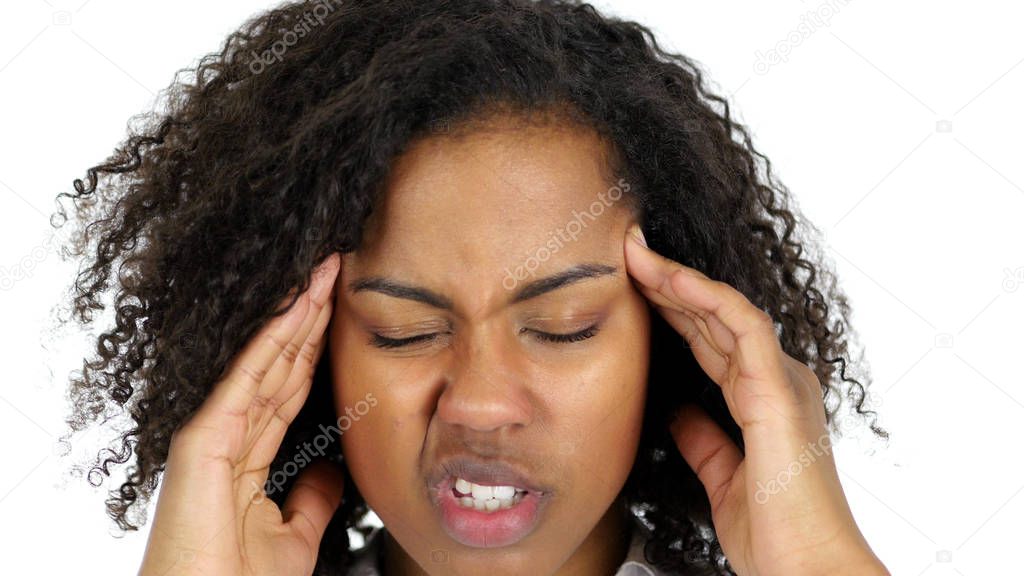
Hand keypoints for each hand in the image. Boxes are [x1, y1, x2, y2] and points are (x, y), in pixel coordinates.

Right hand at [138, 253, 343, 575]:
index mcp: (247, 457)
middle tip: (336, 269)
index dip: (316, 347)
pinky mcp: (202, 441)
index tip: (342, 308)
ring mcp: (213, 436)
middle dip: (310, 317)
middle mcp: (228, 438)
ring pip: (264, 362)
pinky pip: (246, 380)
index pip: (290, 387)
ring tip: (324, 271)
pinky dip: (271, 341)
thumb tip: (331, 469)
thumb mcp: (295, 536)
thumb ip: (311, 498)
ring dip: (296, 315)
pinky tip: (296, 306)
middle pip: (279, 365)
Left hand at [623, 225, 887, 575]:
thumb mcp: (723, 477)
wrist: (806, 567)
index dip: (670, 310)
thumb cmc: (775, 533)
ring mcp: (780, 381)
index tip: (630, 287)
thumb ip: (704, 440)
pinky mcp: (779, 389)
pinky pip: (743, 325)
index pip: (708, 340)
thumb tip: (678, 413)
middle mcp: (774, 381)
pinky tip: (672, 278)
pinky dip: (707, 296)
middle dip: (666, 283)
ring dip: (678, 278)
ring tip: (636, 253)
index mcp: (762, 399)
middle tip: (624, 252)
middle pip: (710, 319)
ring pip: (723, 310)